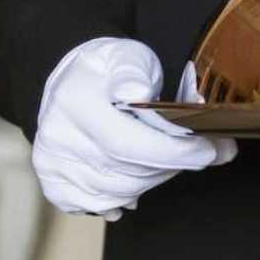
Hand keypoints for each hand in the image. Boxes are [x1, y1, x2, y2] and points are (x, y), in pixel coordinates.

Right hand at [31, 38, 236, 220]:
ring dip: (152, 180)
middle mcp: (58, 135)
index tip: (208, 151)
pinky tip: (137, 182)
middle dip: (172, 166)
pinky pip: (95, 203)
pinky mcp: (52, 179)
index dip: (174, 153)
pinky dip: (121, 198)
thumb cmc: (108, 68)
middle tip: (201, 153)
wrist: (72, 78)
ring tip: (168, 159)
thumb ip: (136, 72)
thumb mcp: (127, 56)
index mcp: (77, 101)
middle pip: (127, 172)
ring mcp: (52, 160)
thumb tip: (138, 91)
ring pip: (117, 192)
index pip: (128, 143)